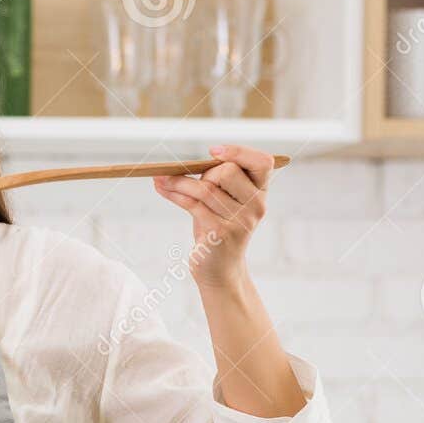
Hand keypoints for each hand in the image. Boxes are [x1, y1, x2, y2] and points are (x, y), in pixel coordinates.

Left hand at [151, 144, 272, 290]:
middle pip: (228, 171)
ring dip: (178, 182)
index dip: (239, 152)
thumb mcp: (223, 203)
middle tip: (189, 181)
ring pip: (206, 188)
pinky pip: (193, 205)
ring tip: (161, 180)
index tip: (213, 151)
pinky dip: (174, 194)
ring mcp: (240, 221)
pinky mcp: (220, 234)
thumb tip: (172, 167)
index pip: (262, 162)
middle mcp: (256, 206)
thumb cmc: (218, 230)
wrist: (219, 270)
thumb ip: (214, 183)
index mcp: (261, 193)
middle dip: (204, 172)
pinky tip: (162, 189)